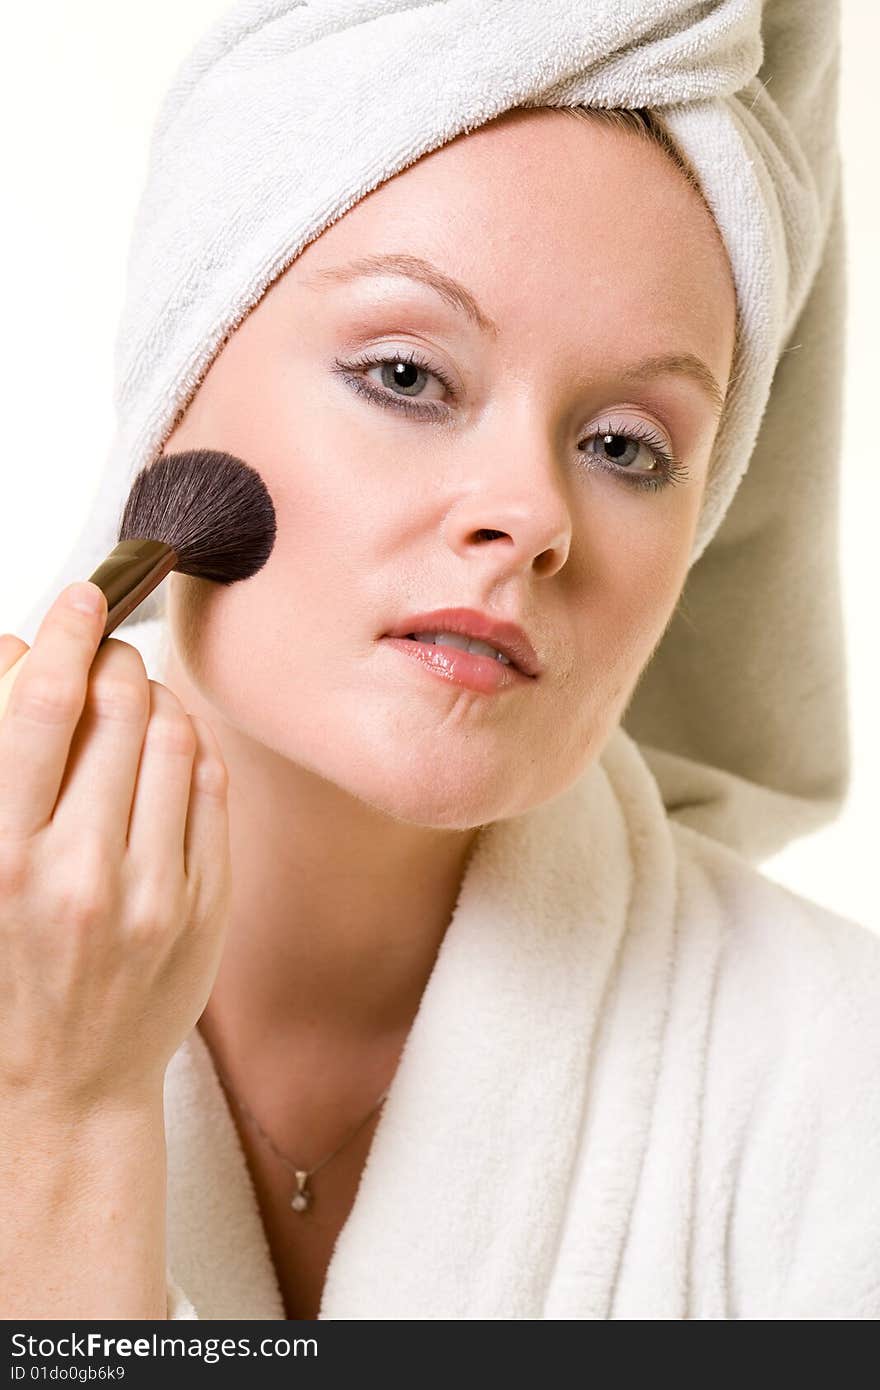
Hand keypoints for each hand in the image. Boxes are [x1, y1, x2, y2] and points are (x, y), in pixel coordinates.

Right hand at [0, 582, 231, 1113]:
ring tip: (136, 702)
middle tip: (106, 655)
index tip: (84, 595)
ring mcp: (155, 893)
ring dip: (159, 698)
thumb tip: (18, 654)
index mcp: (0, 857)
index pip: (39, 711)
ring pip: (178, 739)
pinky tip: (170, 750)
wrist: (62, 1087)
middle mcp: (80, 873)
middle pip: (121, 711)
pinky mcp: (207, 906)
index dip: (66, 636)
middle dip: (116, 661)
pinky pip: (214, 788)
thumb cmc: (0, 972)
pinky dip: (194, 748)